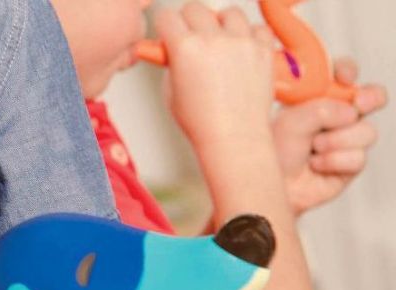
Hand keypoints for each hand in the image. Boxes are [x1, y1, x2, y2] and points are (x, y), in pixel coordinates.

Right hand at [156, 2, 275, 150]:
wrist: (233, 138)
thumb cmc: (202, 123)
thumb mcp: (170, 92)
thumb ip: (171, 63)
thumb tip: (173, 49)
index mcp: (185, 48)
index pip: (167, 16)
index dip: (164, 27)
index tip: (167, 33)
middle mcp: (214, 40)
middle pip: (195, 8)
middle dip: (188, 21)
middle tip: (190, 38)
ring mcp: (241, 42)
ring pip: (229, 12)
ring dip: (220, 24)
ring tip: (219, 43)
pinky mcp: (263, 50)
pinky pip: (258, 28)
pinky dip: (249, 35)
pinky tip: (242, 50)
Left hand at [273, 58, 386, 215]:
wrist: (269, 186)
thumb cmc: (273, 152)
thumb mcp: (290, 122)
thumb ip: (320, 109)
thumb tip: (350, 112)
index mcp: (319, 98)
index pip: (343, 74)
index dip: (348, 71)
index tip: (343, 77)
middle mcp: (337, 116)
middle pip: (372, 97)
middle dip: (370, 98)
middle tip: (359, 104)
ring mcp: (347, 139)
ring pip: (366, 131)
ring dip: (337, 140)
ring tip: (313, 148)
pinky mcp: (351, 164)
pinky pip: (358, 157)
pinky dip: (335, 161)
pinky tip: (316, 165)